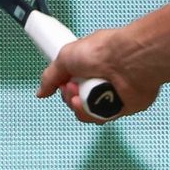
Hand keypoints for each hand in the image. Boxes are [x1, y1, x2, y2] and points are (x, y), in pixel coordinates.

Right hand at [34, 27, 156, 124]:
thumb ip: (51, 76)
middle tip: (72, 87)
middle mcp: (101, 80)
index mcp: (90, 66)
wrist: (128, 61)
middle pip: (76, 101)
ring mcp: (111, 95)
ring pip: (86, 112)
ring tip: (81, 94)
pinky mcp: (122, 107)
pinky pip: (99, 118)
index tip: (61, 84)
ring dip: (78, 105)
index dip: (63, 87)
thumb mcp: (66, 57)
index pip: (71, 84)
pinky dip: (91, 113)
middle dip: (69, 97)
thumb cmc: (103, 51)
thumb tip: (41, 91)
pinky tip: (89, 102)